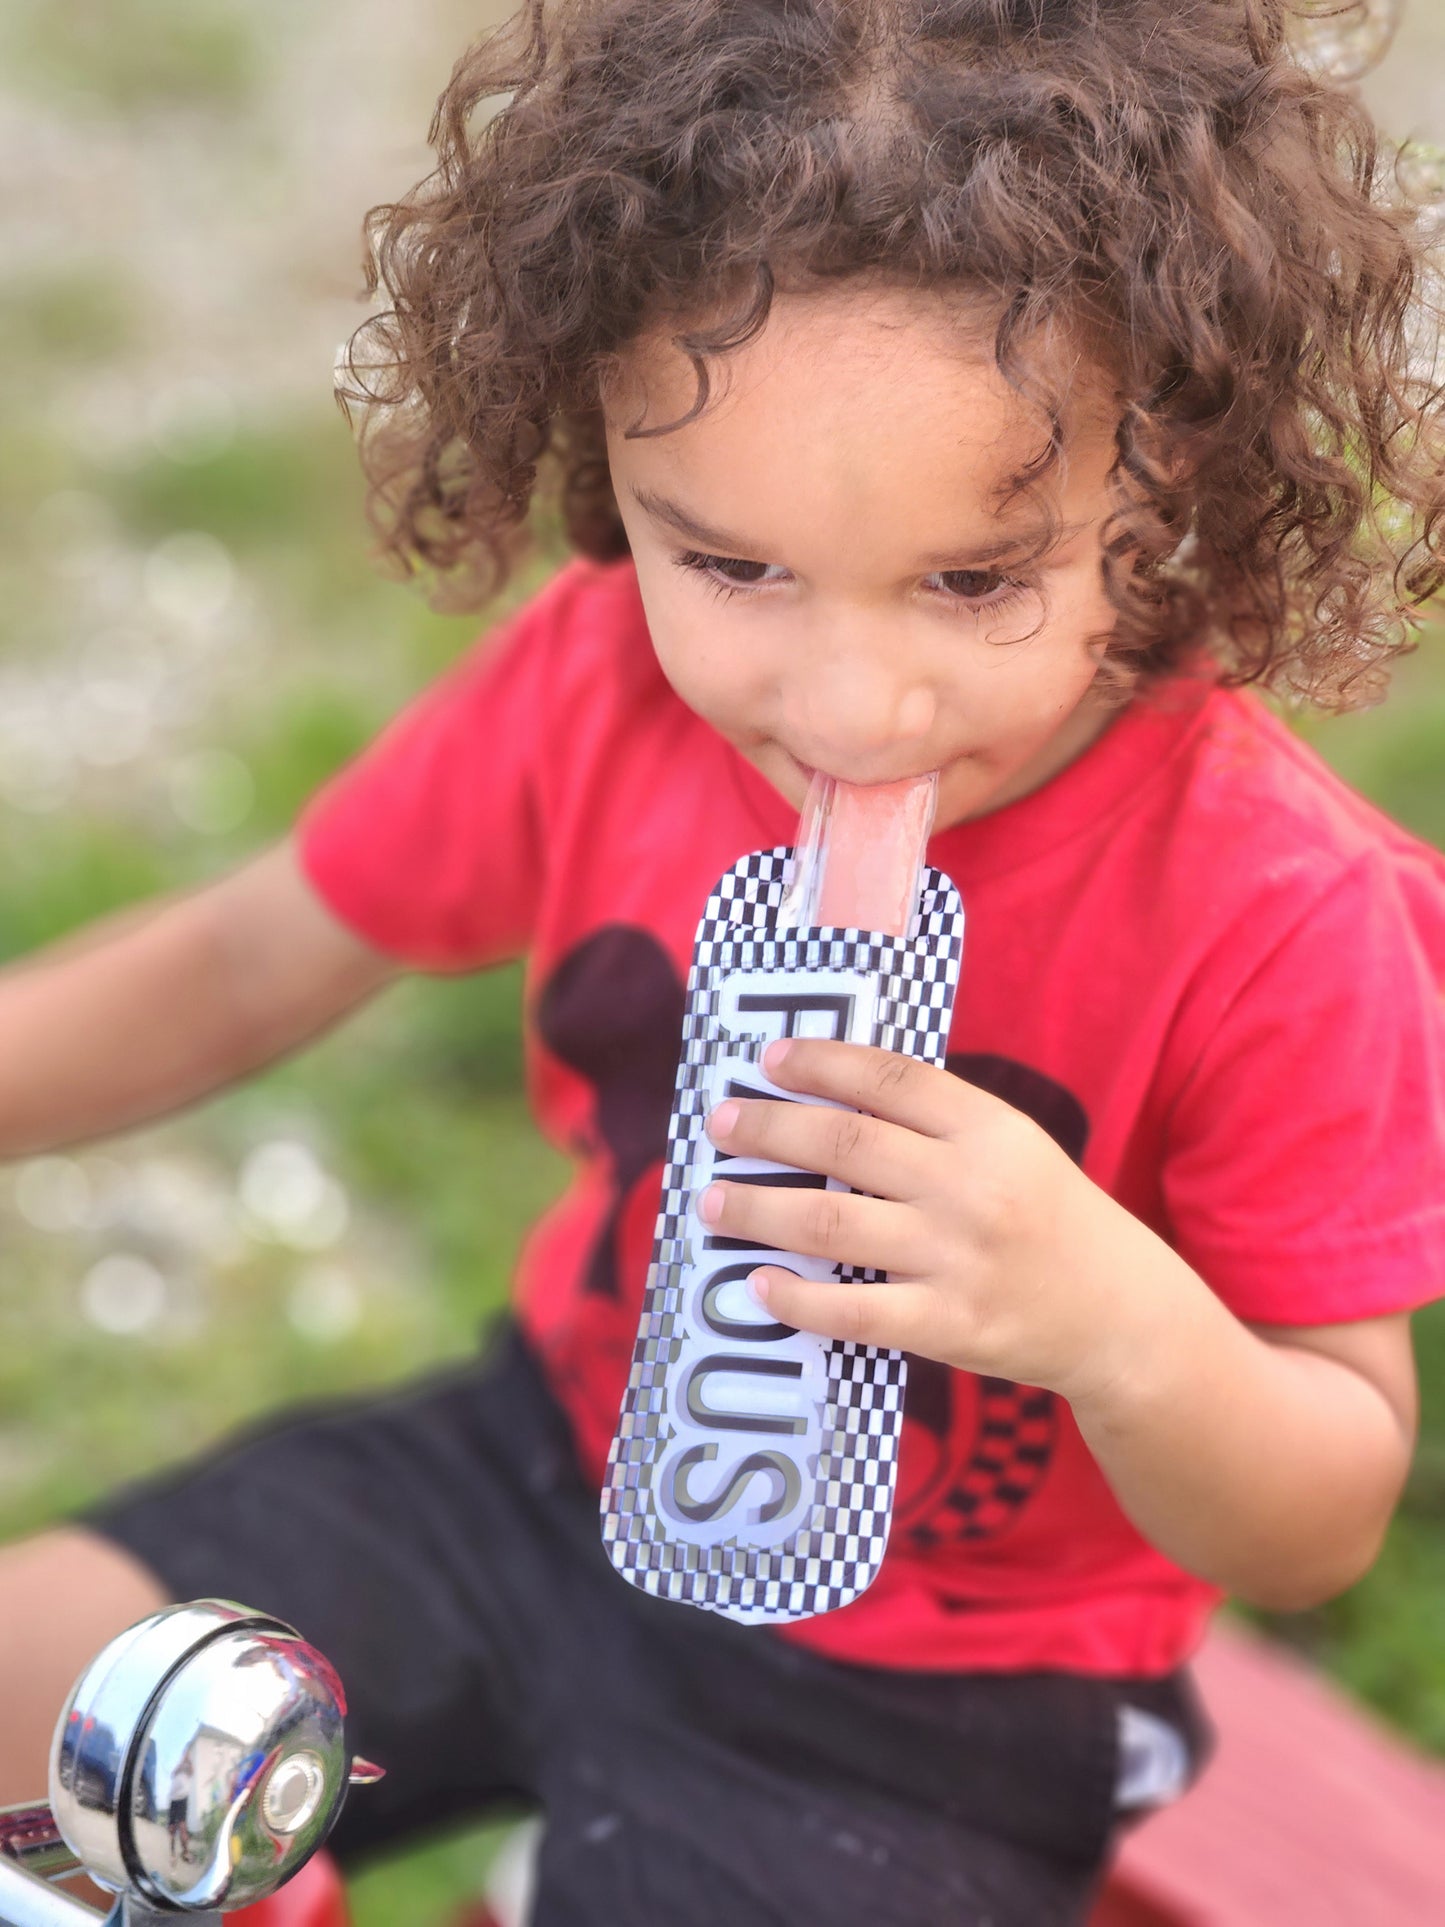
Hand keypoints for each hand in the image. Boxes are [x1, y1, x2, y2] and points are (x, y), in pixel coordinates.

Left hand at [700, 1036, 1147, 1401]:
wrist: (1119, 1313)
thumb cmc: (1046, 1217)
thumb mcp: (1012, 1147)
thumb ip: (936, 1122)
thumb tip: (825, 1095)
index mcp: (990, 1128)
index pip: (889, 1077)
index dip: (822, 1061)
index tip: (769, 1058)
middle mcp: (971, 1186)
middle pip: (844, 1141)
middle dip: (767, 1127)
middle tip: (719, 1123)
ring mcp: (957, 1257)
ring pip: (830, 1221)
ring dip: (757, 1207)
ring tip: (712, 1199)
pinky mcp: (948, 1325)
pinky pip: (852, 1310)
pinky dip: (796, 1297)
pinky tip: (758, 1283)